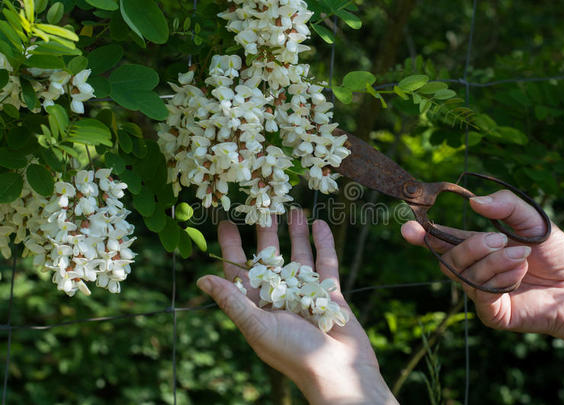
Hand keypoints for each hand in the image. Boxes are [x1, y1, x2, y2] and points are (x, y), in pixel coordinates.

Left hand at [197, 209, 397, 404]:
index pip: (240, 270)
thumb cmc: (294, 353)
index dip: (232, 247)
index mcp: (258, 304)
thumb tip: (202, 280)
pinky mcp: (329, 293)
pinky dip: (323, 243)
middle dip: (267, 232)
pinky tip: (320, 224)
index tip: (226, 222)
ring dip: (296, 233)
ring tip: (294, 209)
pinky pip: (325, 263)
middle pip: (271, 256)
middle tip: (263, 205)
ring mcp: (305, 292)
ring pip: (299, 255)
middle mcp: (279, 296)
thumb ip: (233, 301)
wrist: (338, 372)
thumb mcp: (258, 326)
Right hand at [402, 190, 563, 397]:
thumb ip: (505, 204)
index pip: (439, 240)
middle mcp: (472, 269)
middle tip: (501, 239)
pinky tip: (521, 272)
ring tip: (523, 256)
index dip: (421, 235)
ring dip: (495, 261)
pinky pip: (481, 293)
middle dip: (472, 246)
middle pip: (447, 258)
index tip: (408, 228)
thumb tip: (473, 202)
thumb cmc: (555, 252)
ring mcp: (479, 292)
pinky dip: (501, 278)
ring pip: (465, 274)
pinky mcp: (490, 312)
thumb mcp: (532, 218)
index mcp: (475, 246)